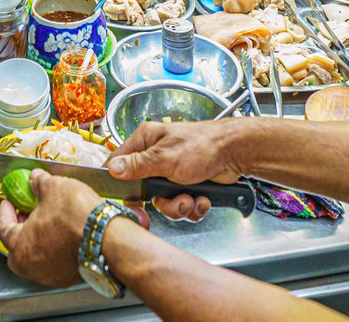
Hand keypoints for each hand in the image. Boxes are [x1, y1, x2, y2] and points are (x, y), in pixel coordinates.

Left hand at [0, 170, 109, 287]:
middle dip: (21, 227)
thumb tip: (35, 178)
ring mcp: (50, 275)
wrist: (108, 238)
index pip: (4, 227)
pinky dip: (54, 246)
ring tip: (48, 220)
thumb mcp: (53, 187)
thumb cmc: (76, 217)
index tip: (8, 202)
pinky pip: (54, 260)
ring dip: (38, 237)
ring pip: (36, 255)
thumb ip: (38, 182)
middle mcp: (31, 267)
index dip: (6, 211)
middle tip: (26, 212)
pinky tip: (63, 232)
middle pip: (18, 246)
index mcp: (19, 247)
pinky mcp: (68, 276)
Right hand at [106, 119, 246, 220]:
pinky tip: (202, 199)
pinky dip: (193, 206)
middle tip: (173, 202)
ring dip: (179, 206)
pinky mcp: (188, 184)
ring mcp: (173, 172)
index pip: (120, 162)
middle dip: (161, 202)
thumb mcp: (165, 157)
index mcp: (146, 141)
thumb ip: (138, 165)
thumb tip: (112, 169)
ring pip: (164, 201)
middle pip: (144, 190)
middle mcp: (156, 156)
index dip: (120, 183)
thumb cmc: (203, 145)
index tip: (127, 201)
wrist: (236, 153)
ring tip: (191, 199)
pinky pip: (182, 204)